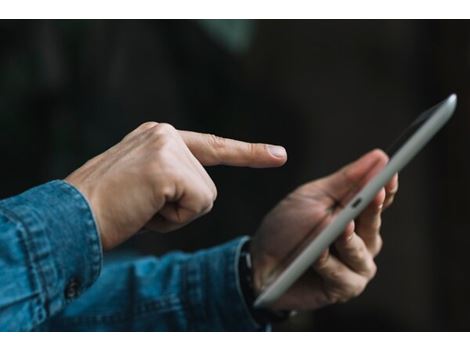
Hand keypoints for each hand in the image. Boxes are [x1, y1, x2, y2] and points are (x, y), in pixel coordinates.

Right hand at [65, 122, 286, 249]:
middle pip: (208, 184)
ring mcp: (166, 147)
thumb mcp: (143, 185)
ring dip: (176, 214)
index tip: (279, 155)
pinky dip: (174, 219)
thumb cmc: (106, 209)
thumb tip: (200, 194)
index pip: (212, 145)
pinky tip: (145, 209)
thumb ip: (174, 179)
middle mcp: (164, 134)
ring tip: (141, 207)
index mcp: (158, 137)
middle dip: (182, 207)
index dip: (247, 153)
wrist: (71, 218)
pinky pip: (198, 204)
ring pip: (206, 196)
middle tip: (142, 206)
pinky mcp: (166, 166)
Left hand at [250, 149, 397, 310]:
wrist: (260, 263)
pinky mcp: (344, 287)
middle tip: (374, 193)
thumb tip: (379, 157)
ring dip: (347, 239)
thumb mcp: (312, 197)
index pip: (378, 200)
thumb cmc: (286, 227)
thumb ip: (346, 180)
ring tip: (337, 227)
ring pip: (361, 251)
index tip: (391, 171)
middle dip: (373, 208)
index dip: (386, 186)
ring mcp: (355, 265)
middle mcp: (360, 240)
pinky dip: (328, 263)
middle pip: (374, 223)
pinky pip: (344, 275)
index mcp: (353, 215)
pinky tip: (317, 256)